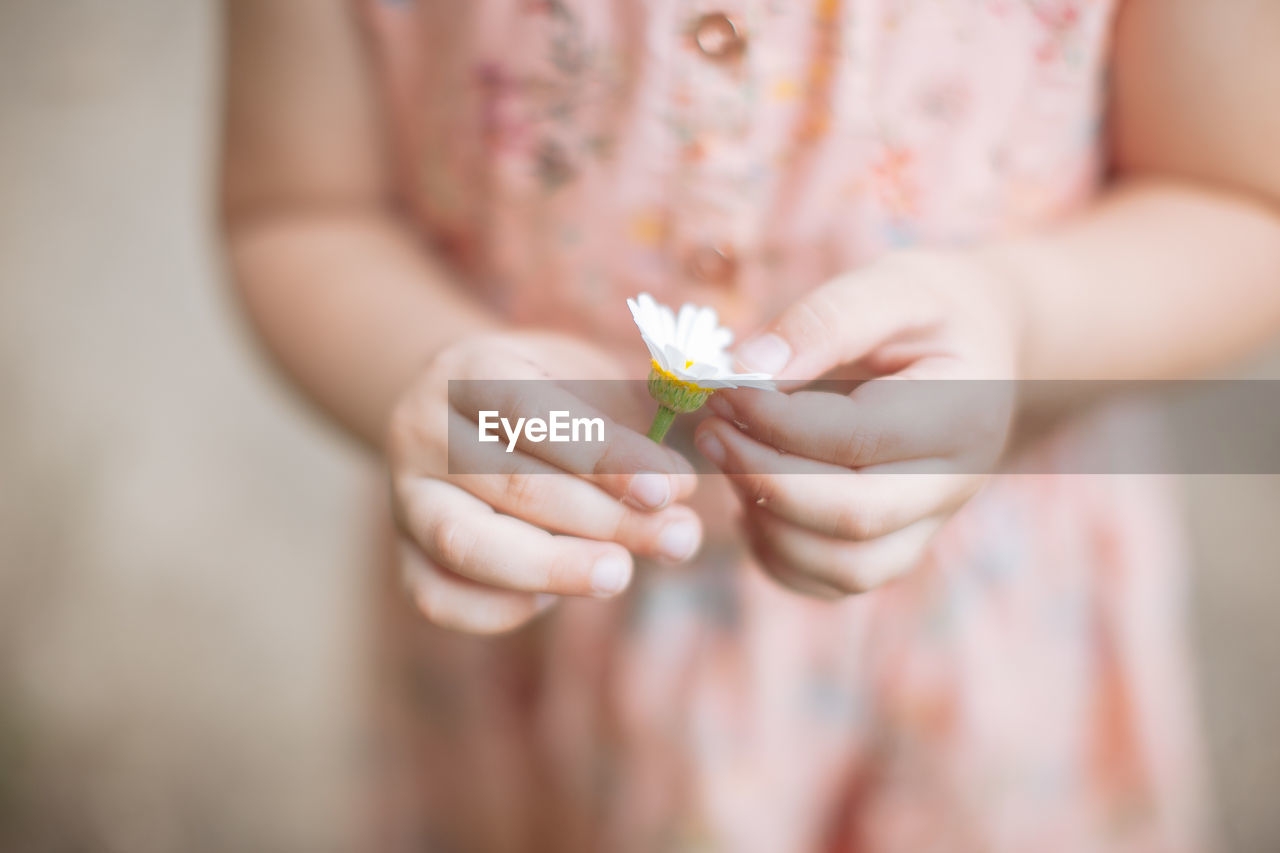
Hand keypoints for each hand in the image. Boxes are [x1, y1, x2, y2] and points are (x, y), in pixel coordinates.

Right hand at [388, 331, 700, 633]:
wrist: (464, 409)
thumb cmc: (551, 395)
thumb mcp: (591, 380)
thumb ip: (636, 427)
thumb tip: (680, 493)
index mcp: (470, 369)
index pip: (533, 414)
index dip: (604, 456)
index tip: (668, 488)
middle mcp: (423, 429)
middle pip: (512, 485)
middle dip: (606, 519)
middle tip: (678, 539)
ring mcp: (404, 496)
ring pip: (467, 544)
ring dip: (553, 568)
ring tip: (622, 575)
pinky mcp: (402, 552)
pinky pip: (436, 597)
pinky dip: (498, 609)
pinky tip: (558, 598)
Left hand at [694, 251, 1020, 597]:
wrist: (983, 349)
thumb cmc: (930, 309)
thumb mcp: (890, 288)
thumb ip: (823, 322)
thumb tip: (744, 367)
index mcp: (962, 414)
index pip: (858, 440)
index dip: (777, 422)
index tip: (723, 388)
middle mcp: (954, 485)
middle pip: (854, 519)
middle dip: (764, 478)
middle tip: (711, 431)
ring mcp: (929, 527)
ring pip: (844, 568)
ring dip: (767, 522)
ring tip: (729, 457)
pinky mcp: (897, 548)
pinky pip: (831, 582)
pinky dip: (778, 554)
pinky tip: (752, 497)